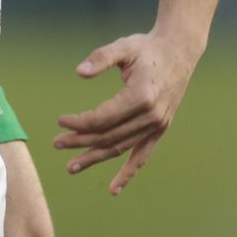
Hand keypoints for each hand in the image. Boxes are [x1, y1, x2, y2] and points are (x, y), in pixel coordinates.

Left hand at [52, 29, 202, 195]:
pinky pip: (142, 155)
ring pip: (121, 148)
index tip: (60, 121)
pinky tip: (113, 189)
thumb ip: (100, 58)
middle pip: (108, 136)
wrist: (179, 51)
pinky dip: (128, 173)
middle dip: (80, 142)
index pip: (103, 118)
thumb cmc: (147, 48)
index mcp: (141, 96)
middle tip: (56, 143)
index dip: (79, 123)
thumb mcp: (123, 46)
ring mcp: (157, 125)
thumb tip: (79, 73)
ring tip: (71, 167)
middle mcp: (151, 115)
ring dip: (95, 158)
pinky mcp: (160, 128)